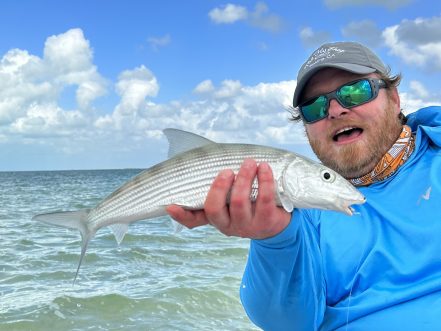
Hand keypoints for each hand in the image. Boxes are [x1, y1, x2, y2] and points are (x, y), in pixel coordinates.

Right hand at [166, 159, 291, 238]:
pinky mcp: (267, 222)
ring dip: (244, 178)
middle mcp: (228, 226)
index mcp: (216, 218)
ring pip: (239, 202)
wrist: (279, 221)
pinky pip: (264, 198)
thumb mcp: (233, 199)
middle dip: (220, 186)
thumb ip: (221, 187)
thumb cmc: (250, 203)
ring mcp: (247, 226)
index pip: (194, 220)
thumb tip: (208, 158)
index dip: (181, 215)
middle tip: (227, 170)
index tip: (171, 205)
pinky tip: (264, 168)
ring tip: (250, 162)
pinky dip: (264, 180)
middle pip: (216, 208)